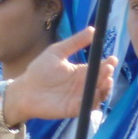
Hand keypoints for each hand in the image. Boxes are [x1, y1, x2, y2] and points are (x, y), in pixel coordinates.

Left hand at [2, 27, 116, 125]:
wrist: (25, 89)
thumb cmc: (40, 70)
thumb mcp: (57, 51)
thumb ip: (74, 42)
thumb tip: (93, 29)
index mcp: (81, 71)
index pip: (99, 67)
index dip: (107, 63)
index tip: (112, 58)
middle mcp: (83, 85)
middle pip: (101, 80)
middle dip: (107, 74)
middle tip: (108, 68)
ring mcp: (80, 97)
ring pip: (99, 94)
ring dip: (105, 88)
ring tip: (106, 80)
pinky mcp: (75, 109)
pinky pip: (88, 106)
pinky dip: (93, 101)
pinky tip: (94, 93)